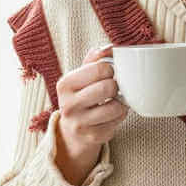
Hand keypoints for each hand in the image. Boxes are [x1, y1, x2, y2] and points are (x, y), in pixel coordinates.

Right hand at [55, 43, 128, 157]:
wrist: (72, 131)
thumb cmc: (81, 96)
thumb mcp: (81, 76)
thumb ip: (95, 59)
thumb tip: (109, 48)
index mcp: (65, 84)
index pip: (100, 68)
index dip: (111, 69)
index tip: (108, 74)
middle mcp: (68, 104)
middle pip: (108, 87)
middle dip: (116, 86)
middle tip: (113, 89)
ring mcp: (79, 123)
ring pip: (115, 107)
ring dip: (120, 103)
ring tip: (114, 102)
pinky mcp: (92, 137)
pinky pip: (117, 122)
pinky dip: (119, 117)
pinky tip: (111, 116)